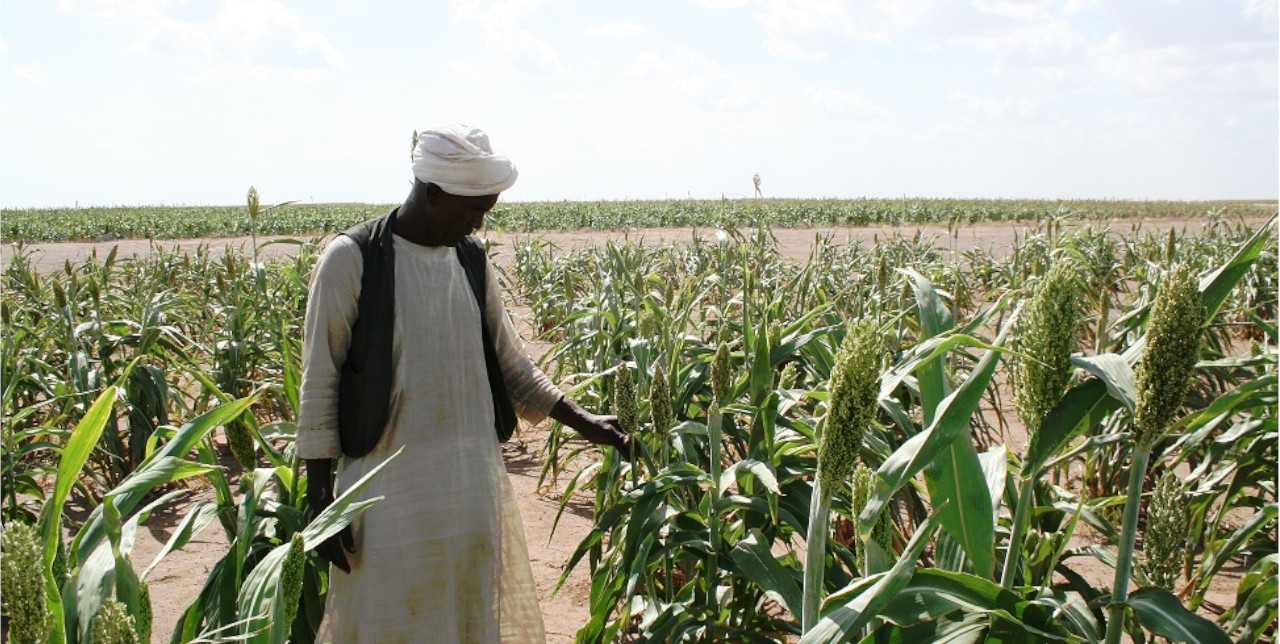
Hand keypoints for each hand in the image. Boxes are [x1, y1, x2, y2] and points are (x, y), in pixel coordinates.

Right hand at [305, 459, 356, 573]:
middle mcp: (319, 536)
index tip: (349, 570)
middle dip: (337, 563)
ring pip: (321, 552)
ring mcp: (313, 535)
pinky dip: (323, 553)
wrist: (318, 497)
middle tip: (345, 569)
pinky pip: (316, 547)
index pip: (336, 553)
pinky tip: (329, 555)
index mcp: (329, 533)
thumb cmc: (335, 507)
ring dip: (329, 559)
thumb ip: (348, 537)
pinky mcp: (310, 533)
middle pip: (328, 555)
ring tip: (338, 563)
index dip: (342, 562)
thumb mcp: (345, 520)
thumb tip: (352, 552)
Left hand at [549, 398, 635, 460]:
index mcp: (623, 422)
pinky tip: (629, 460)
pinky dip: (624, 453)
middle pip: (632, 439)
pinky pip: (621, 448)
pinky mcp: (613, 440)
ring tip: (637, 461)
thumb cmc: (596, 425)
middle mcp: (622, 428)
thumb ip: (619, 437)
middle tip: (643, 457)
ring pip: (626, 445)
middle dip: (637, 447)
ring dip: (631, 452)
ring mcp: (618, 434)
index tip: (644, 447)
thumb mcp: (608, 431)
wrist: (584, 426)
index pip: (634, 430)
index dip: (640, 438)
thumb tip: (629, 443)